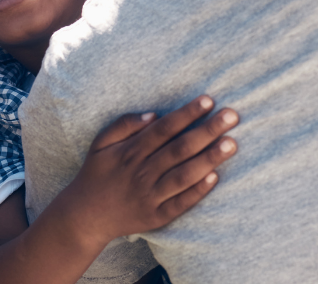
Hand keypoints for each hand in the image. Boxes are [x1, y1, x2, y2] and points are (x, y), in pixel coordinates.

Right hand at [55, 95, 238, 248]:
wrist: (85, 216)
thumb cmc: (96, 174)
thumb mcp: (100, 144)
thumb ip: (123, 125)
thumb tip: (152, 114)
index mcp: (130, 152)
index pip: (164, 129)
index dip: (186, 114)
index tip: (208, 100)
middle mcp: (142, 172)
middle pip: (179, 148)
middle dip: (207, 131)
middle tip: (232, 116)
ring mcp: (150, 195)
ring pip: (184, 175)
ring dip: (209, 159)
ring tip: (232, 144)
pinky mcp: (157, 216)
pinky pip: (180, 203)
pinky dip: (197, 191)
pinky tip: (215, 178)